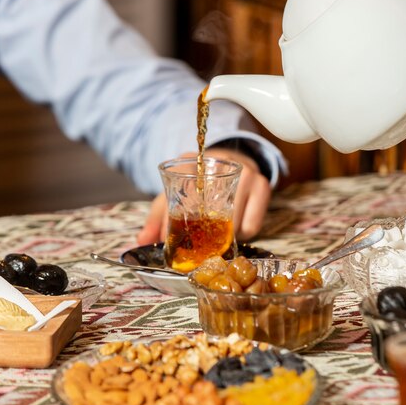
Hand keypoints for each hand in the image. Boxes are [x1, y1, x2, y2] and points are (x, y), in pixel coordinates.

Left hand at [137, 148, 271, 244]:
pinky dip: (242, 233)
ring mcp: (247, 174)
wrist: (230, 160)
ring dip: (225, 237)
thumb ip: (157, 218)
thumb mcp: (173, 194)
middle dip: (205, 236)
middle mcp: (223, 164)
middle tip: (198, 244)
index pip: (182, 195)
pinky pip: (252, 226)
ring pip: (235, 224)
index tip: (172, 241)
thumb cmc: (198, 183)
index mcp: (193, 162)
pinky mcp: (263, 187)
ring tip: (217, 233)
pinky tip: (234, 226)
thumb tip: (142, 241)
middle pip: (213, 214)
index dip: (175, 223)